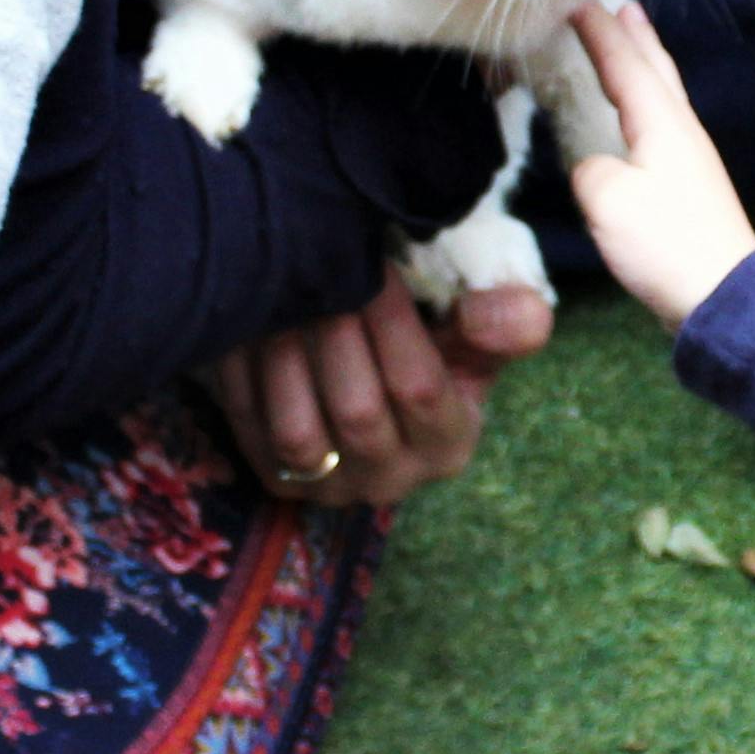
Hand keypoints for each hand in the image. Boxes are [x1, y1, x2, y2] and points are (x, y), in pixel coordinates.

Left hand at [203, 270, 550, 506]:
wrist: (377, 380)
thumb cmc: (435, 348)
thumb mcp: (480, 335)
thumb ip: (509, 322)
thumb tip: (497, 313)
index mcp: (449, 446)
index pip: (419, 389)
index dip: (393, 323)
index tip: (374, 265)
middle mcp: (391, 480)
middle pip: (357, 412)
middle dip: (336, 332)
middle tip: (321, 270)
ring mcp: (329, 489)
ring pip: (298, 433)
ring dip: (285, 354)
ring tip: (286, 293)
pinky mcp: (276, 479)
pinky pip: (251, 428)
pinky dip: (245, 370)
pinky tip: (250, 318)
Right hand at [564, 0, 754, 329]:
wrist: (722, 294)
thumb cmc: (666, 244)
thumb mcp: (609, 201)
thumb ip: (591, 170)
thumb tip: (597, 167)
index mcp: (662, 124)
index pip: (625, 64)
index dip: (599, 33)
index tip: (576, 1)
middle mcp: (681, 131)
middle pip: (656, 70)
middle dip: (635, 36)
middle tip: (619, 5)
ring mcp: (690, 159)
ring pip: (663, 94)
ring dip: (644, 63)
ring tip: (631, 42)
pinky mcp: (690, 187)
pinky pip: (662, 123)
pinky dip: (646, 100)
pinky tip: (639, 114)